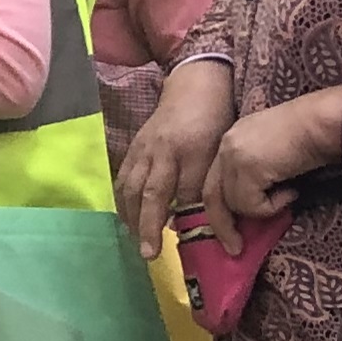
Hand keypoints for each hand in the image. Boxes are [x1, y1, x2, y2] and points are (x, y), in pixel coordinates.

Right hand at [116, 62, 237, 255]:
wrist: (193, 86)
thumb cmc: (213, 120)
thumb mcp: (218, 150)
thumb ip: (205, 182)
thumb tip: (192, 218)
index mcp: (188, 152)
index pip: (184, 193)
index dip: (185, 221)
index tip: (186, 246)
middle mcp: (161, 152)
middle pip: (150, 194)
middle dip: (148, 226)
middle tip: (148, 254)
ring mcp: (143, 150)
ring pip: (131, 188)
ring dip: (131, 217)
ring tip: (136, 241)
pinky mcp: (133, 148)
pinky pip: (123, 178)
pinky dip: (123, 201)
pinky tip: (127, 217)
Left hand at [198, 89, 341, 248]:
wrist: (324, 121)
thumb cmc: (310, 137)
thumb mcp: (273, 155)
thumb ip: (256, 175)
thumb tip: (251, 209)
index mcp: (232, 141)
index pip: (214, 180)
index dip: (219, 208)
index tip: (225, 231)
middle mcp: (226, 146)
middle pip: (211, 195)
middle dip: (221, 226)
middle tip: (234, 249)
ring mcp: (233, 156)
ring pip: (234, 203)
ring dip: (262, 209)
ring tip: (289, 193)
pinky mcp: (246, 167)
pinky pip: (251, 205)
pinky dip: (272, 206)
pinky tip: (292, 189)